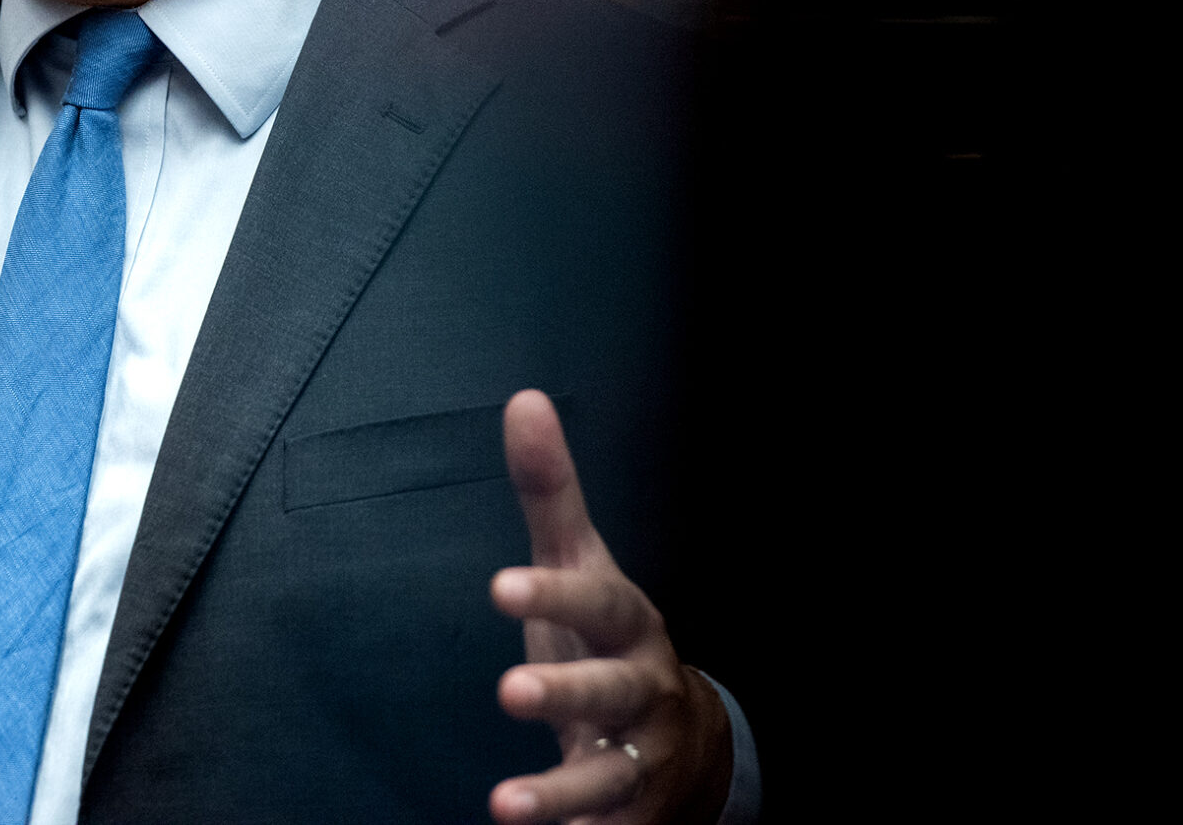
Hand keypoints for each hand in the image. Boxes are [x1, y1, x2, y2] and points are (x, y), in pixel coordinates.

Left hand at [488, 390, 730, 824]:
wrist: (682, 738)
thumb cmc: (607, 637)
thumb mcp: (580, 565)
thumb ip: (549, 492)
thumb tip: (523, 399)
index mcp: (626, 622)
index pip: (594, 602)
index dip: (553, 593)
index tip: (500, 586)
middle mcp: (642, 689)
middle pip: (608, 689)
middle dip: (565, 692)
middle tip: (509, 692)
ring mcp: (641, 756)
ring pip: (607, 774)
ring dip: (559, 793)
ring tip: (503, 806)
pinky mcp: (632, 813)